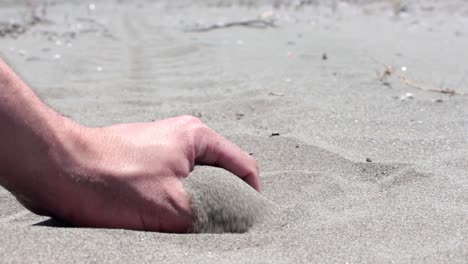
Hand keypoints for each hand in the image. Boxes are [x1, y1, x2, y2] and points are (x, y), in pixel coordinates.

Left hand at [19, 115, 259, 231]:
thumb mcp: (175, 206)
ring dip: (193, 205)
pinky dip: (171, 203)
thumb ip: (211, 216)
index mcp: (197, 137)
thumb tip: (228, 226)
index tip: (250, 222)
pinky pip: (168, 185)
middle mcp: (180, 137)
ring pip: (191, 183)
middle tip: (216, 228)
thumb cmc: (114, 180)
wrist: (56, 168)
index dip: (252, 196)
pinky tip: (161, 220)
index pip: (243, 165)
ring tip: (186, 226)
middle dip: (221, 202)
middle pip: (218, 175)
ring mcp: (158, 148)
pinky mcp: (139, 162)